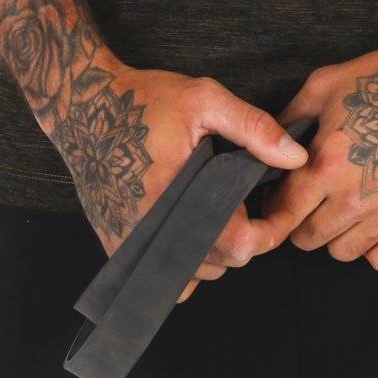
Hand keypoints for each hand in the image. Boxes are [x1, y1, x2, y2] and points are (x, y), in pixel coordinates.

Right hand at [49, 57, 308, 301]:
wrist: (81, 106)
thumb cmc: (143, 99)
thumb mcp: (204, 99)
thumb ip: (254, 128)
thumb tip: (296, 158)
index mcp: (175, 197)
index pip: (239, 246)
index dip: (270, 232)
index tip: (278, 211)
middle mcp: (150, 231)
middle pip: (222, 263)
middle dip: (245, 236)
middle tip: (247, 200)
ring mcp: (130, 244)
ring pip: (197, 274)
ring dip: (215, 250)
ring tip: (217, 208)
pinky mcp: (116, 246)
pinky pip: (166, 278)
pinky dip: (185, 261)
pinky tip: (189, 224)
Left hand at [258, 35, 377, 271]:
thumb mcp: (324, 86)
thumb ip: (288, 121)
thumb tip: (264, 150)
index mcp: (327, 163)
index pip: (283, 212)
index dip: (276, 210)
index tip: (280, 203)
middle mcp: (356, 197)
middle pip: (309, 238)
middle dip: (304, 222)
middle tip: (316, 202)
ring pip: (343, 253)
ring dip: (338, 234)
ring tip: (347, 209)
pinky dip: (374, 248)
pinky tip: (375, 222)